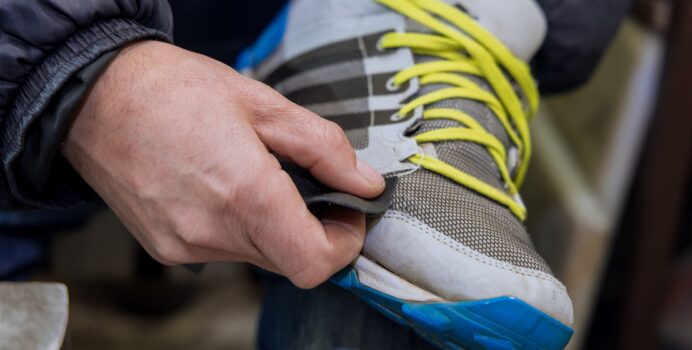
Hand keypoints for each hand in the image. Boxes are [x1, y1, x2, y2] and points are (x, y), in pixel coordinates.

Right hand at [62, 41, 384, 287]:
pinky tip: (224, 187)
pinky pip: (224, 250)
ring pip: (259, 257)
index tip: (347, 211)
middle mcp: (213, 232)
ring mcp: (186, 246)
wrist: (93, 96)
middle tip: (312, 185)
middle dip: (313, 229)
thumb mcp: (264, 104)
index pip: (315, 263)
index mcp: (245, 194)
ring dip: (275, 226)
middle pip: (291, 260)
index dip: (344, 243)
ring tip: (258, 176)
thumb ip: (324, 149)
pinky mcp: (166, 249)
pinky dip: (240, 227)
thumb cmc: (175, 90)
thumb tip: (364, 182)